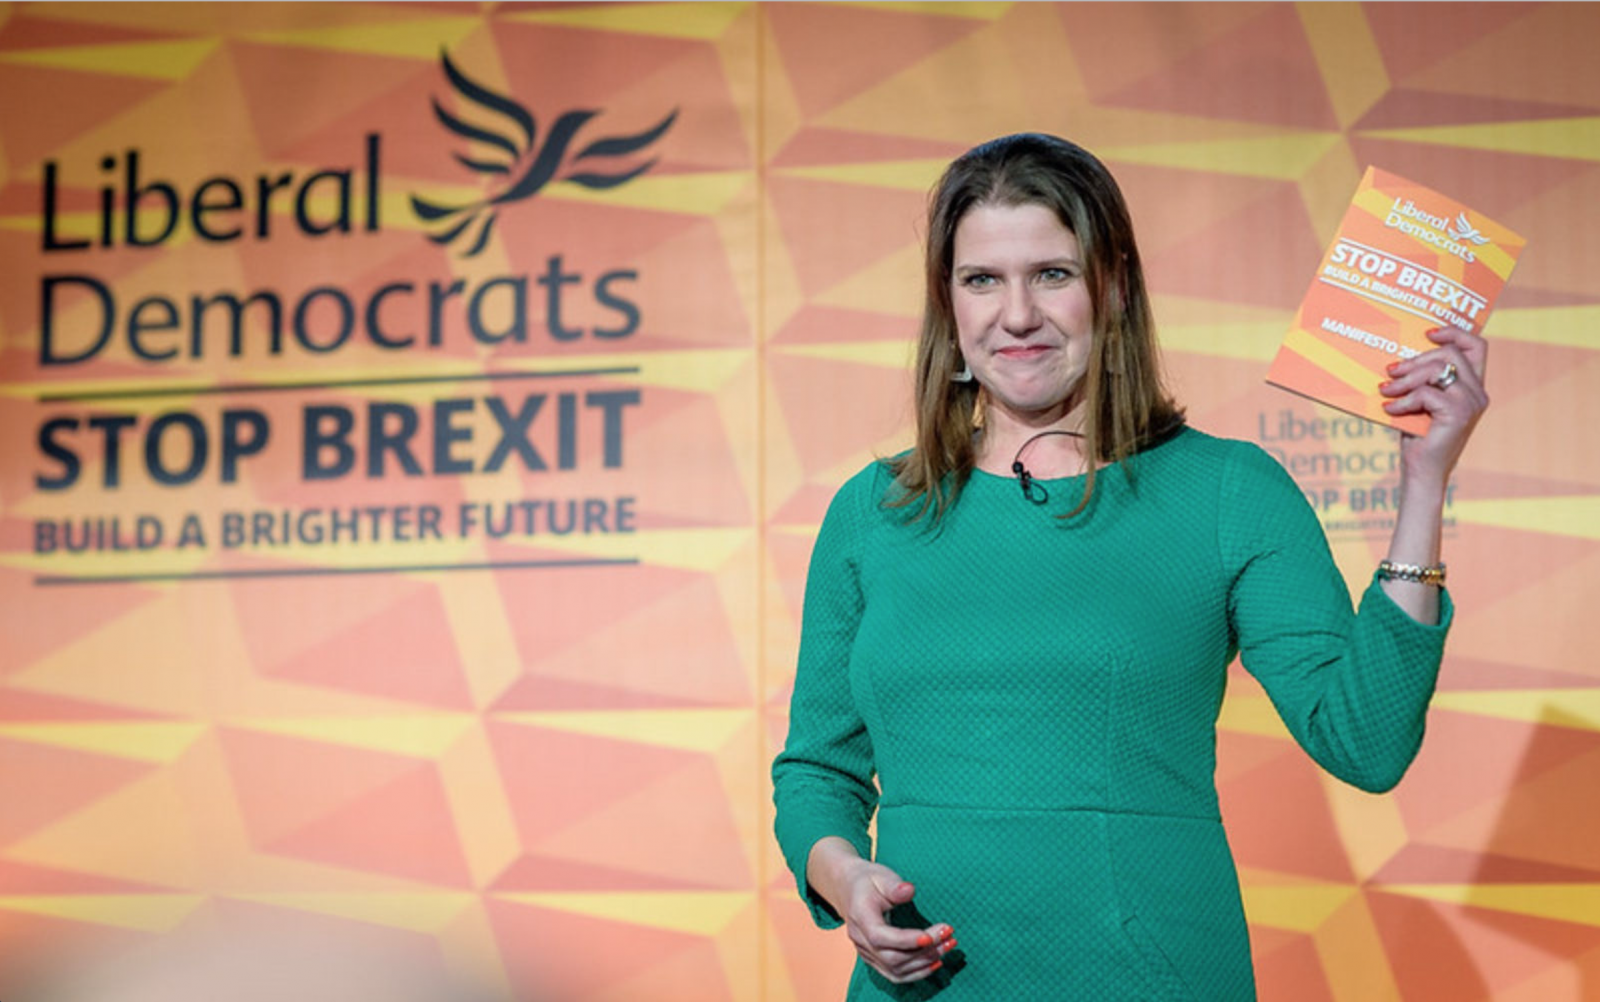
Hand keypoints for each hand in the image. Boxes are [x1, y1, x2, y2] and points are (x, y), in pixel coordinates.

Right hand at [834, 859, 955, 983]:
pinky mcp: (874, 959)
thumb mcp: (881, 875)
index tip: (930, 936)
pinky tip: (935, 962)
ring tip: (948, 946)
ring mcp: (866, 952)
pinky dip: (917, 972)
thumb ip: (894, 885)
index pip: (881, 937)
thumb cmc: (868, 881)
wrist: (849, 889)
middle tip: (949, 936)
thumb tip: (909, 890)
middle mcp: (860, 939)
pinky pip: (895, 974)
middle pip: (892, 958)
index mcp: (860, 917)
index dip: (906, 940)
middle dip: (924, 951)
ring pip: (896, 970)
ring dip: (925, 962)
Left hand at [1380, 326, 1489, 486]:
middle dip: (1416, 358)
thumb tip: (1398, 355)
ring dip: (1405, 379)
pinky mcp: (1458, 415)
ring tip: (1386, 390)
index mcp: (1472, 386)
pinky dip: (1404, 400)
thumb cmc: (1417, 434)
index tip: (1428, 333)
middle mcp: (1477, 392)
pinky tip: (1390, 410)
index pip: (1477, 346)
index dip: (1454, 332)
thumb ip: (1422, 379)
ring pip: (1438, 370)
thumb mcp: (1420, 400)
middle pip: (1450, 354)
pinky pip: (1426, 393)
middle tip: (1391, 370)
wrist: (1422, 470)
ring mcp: (1470, 403)